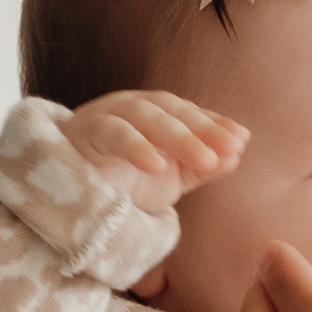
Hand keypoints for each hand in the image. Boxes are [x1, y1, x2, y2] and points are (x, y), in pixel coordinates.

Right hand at [62, 90, 246, 212]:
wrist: (69, 202)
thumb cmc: (122, 184)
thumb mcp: (171, 178)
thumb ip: (201, 166)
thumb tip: (236, 152)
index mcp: (155, 115)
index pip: (190, 114)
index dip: (215, 125)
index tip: (241, 140)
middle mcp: (132, 108)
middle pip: (171, 111)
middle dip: (202, 129)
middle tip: (229, 150)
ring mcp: (105, 116)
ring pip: (144, 117)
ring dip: (177, 136)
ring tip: (203, 159)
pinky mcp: (81, 132)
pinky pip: (110, 133)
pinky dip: (134, 145)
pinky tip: (155, 164)